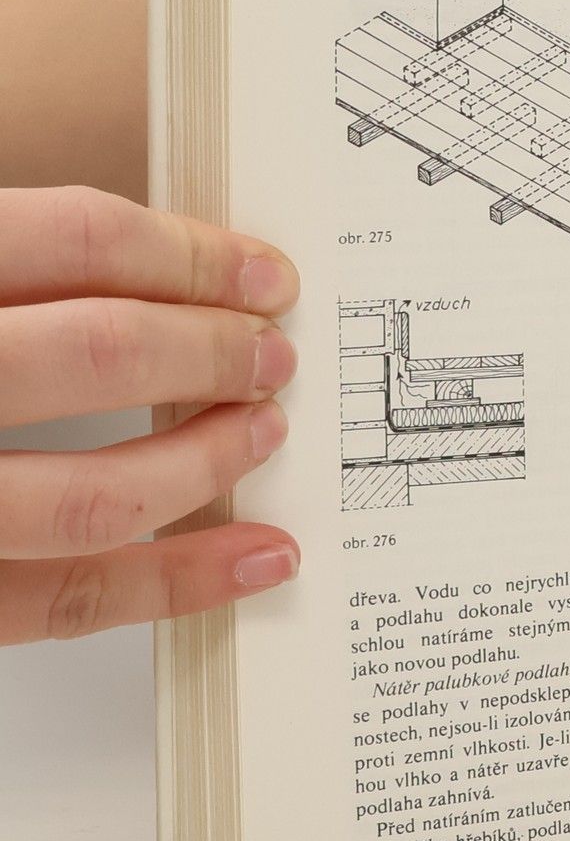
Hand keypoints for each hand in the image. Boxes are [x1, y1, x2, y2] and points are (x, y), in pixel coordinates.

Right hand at [0, 186, 299, 644]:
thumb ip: (3, 265)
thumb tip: (143, 268)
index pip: (72, 238)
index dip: (190, 253)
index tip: (259, 272)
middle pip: (100, 352)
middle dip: (214, 350)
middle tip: (272, 353)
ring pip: (94, 492)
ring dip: (207, 461)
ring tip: (265, 433)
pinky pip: (62, 601)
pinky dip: (176, 583)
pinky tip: (253, 560)